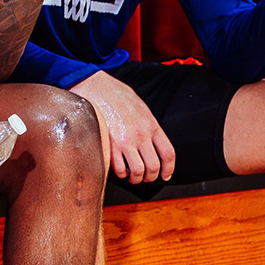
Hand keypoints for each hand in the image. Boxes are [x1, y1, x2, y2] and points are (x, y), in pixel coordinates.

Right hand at [73, 68, 173, 183]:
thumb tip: (151, 141)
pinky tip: (118, 169)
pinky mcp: (109, 145)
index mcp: (152, 125)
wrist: (95, 86)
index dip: (168, 169)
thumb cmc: (115, 94)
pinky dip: (120, 173)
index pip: (168, 154)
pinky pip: (119, 168)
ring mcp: (125, 141)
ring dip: (135, 178)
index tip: (165, 175)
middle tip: (145, 178)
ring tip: (131, 176)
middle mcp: (141, 135)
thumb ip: (148, 125)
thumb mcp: (141, 107)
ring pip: (137, 171)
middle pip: (153, 167)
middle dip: (150, 177)